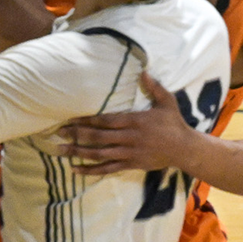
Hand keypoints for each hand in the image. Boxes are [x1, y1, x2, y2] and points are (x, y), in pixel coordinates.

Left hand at [62, 73, 198, 175]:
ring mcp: (128, 153)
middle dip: (77, 134)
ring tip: (61, 150)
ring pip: (98, 153)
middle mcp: (128, 137)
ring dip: (78, 152)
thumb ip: (154, 87)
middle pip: (97, 136)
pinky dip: (90, 170)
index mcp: (135, 121)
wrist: (184, 148)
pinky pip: (106, 168)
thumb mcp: (167, 102)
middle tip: (58, 132)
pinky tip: (75, 169)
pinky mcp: (130, 164)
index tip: (70, 118)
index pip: (106, 120)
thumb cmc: (174, 123)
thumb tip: (144, 71)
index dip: (87, 119)